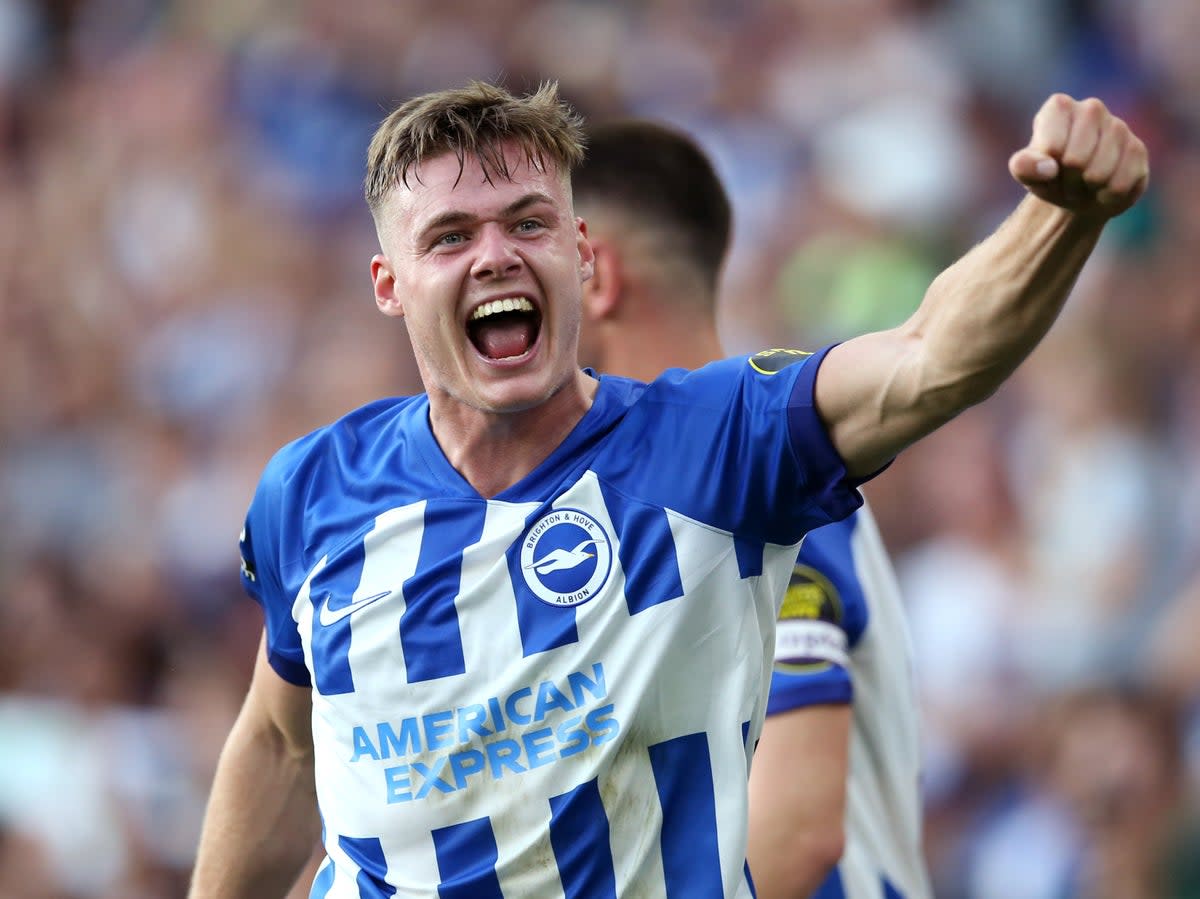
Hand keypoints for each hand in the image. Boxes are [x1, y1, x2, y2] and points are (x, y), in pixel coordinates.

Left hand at [1009, 93, 1148, 218]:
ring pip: (1099, 174)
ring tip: (1083, 183)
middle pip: (1075, 161)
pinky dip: (1106, 196)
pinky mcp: (1137, 149)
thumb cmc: (1048, 176)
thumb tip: (1047, 167)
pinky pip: (1119, 184)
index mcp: (1059, 107)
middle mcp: (1091, 109)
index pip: (1051, 147)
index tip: (1047, 167)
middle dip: (1067, 180)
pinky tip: (1103, 188)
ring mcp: (1118, 126)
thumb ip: (1024, 166)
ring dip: (1087, 190)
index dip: (1046, 169)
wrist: (1078, 192)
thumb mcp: (1027, 173)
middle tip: (1067, 179)